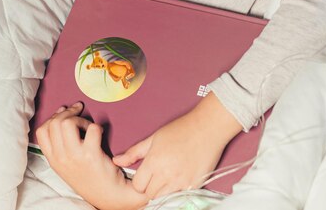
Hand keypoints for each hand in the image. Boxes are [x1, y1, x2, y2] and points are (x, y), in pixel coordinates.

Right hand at [36, 102, 147, 209]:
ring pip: (68, 123)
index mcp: (53, 160)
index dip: (53, 117)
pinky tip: (99, 134)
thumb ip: (61, 143)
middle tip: (79, 112)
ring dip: (80, 119)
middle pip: (55, 123)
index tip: (64, 112)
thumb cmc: (90, 177)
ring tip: (88, 126)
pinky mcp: (91, 155)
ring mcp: (75, 157)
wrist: (108, 195)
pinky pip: (92, 129)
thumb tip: (61, 113)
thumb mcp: (66, 165)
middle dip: (68, 112)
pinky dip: (97, 127)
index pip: (42, 131)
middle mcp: (61, 158)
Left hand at [112, 93, 241, 198]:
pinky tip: (178, 179)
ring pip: (163, 198)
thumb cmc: (181, 129)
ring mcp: (181, 181)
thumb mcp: (154, 138)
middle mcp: (167, 174)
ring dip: (163, 191)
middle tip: (156, 177)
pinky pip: (180, 196)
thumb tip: (117, 160)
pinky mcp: (194, 185)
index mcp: (154, 161)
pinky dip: (177, 191)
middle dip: (150, 187)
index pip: (138, 185)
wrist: (208, 127)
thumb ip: (134, 152)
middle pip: (149, 194)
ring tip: (167, 178)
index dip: (139, 181)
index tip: (145, 175)